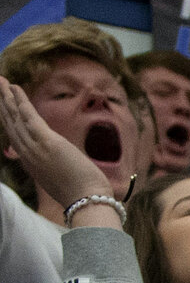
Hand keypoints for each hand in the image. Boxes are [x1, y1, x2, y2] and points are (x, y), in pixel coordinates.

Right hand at [0, 78, 113, 218]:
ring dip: (7, 97)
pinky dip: (21, 100)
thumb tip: (56, 158)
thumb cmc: (81, 194)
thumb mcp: (60, 178)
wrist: (88, 202)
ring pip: (15, 117)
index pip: (14, 136)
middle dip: (3, 103)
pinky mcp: (46, 141)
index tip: (4, 106)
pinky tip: (14, 87)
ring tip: (1, 80)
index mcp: (30, 162)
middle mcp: (27, 154)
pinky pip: (28, 116)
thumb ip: (53, 166)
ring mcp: (34, 148)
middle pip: (10, 123)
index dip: (8, 119)